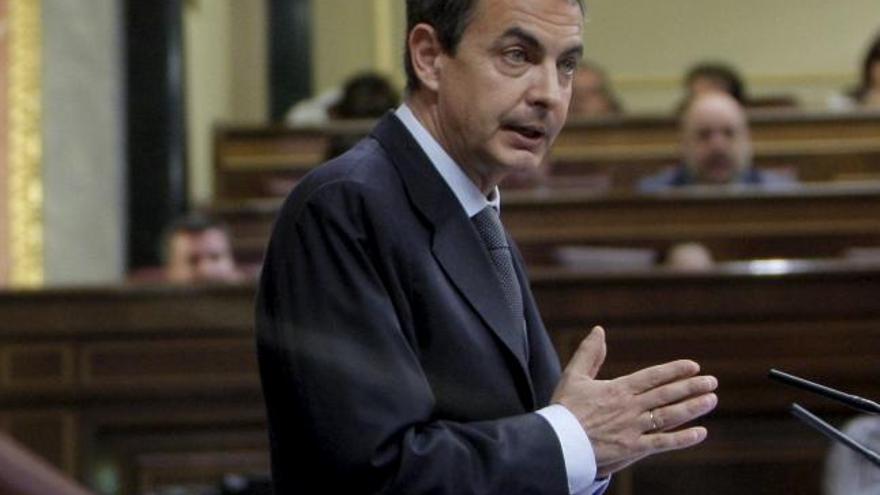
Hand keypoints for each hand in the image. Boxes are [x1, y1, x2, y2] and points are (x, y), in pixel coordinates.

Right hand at [551, 326, 717, 476]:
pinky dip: (682, 438)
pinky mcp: (632, 448)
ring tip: (711, 400)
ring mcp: (633, 428)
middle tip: (712, 381)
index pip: (652, 376)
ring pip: (669, 415)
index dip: (674, 370)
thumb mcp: (574, 376)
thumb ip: (589, 353)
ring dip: (692, 407)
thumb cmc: (563, 408)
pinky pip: (662, 443)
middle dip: (691, 387)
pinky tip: (701, 433)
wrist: (556, 442)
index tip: (693, 366)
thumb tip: (599, 330)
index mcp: (618, 389)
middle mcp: (630, 407)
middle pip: (666, 394)